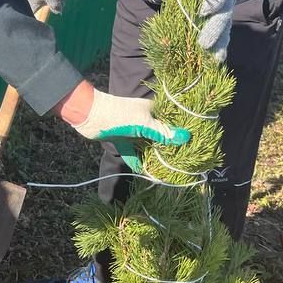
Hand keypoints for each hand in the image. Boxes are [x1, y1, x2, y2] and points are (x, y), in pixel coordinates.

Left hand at [59, 84, 189, 172]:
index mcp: (152, 110)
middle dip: (169, 147)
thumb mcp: (143, 123)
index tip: (192, 144)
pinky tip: (145, 171)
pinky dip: (138, 161)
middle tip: (182, 162)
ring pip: (148, 145)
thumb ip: (162, 132)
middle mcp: (145, 120)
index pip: (172, 120)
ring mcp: (134, 131)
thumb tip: (185, 137)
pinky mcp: (123, 140)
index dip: (181, 131)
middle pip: (161, 135)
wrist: (90, 116)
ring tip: (167, 169)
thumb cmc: (119, 115)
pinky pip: (134, 153)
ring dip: (154, 156)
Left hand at [167, 0, 237, 60]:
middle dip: (214, 30)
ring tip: (214, 60)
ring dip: (220, 45)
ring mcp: (227, 10)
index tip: (202, 12)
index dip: (214, 1)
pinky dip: (219, 48)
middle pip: (225, 15)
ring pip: (226, 29)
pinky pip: (223, 36)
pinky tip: (216, 62)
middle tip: (203, 44)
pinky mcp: (223, 21)